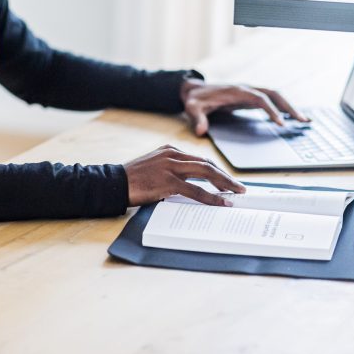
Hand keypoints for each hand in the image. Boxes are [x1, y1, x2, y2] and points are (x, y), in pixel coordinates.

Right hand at [123, 144, 245, 206]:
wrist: (114, 183)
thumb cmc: (133, 179)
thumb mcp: (154, 167)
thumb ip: (172, 170)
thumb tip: (191, 185)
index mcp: (170, 150)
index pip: (200, 159)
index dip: (216, 170)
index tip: (226, 179)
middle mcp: (173, 155)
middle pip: (206, 164)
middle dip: (225, 176)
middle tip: (239, 186)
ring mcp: (171, 167)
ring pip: (205, 173)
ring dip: (224, 184)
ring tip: (236, 193)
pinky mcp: (168, 182)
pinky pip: (195, 190)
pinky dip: (211, 197)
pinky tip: (221, 202)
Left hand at [180, 79, 308, 135]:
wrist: (193, 89)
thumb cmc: (194, 99)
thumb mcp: (192, 108)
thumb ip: (197, 118)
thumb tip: (200, 131)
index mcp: (236, 92)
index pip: (259, 99)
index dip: (271, 110)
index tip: (281, 123)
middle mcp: (246, 89)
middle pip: (274, 94)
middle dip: (289, 107)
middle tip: (303, 121)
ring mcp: (249, 92)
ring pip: (275, 96)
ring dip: (290, 107)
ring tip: (304, 121)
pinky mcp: (250, 98)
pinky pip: (271, 101)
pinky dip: (283, 108)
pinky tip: (291, 118)